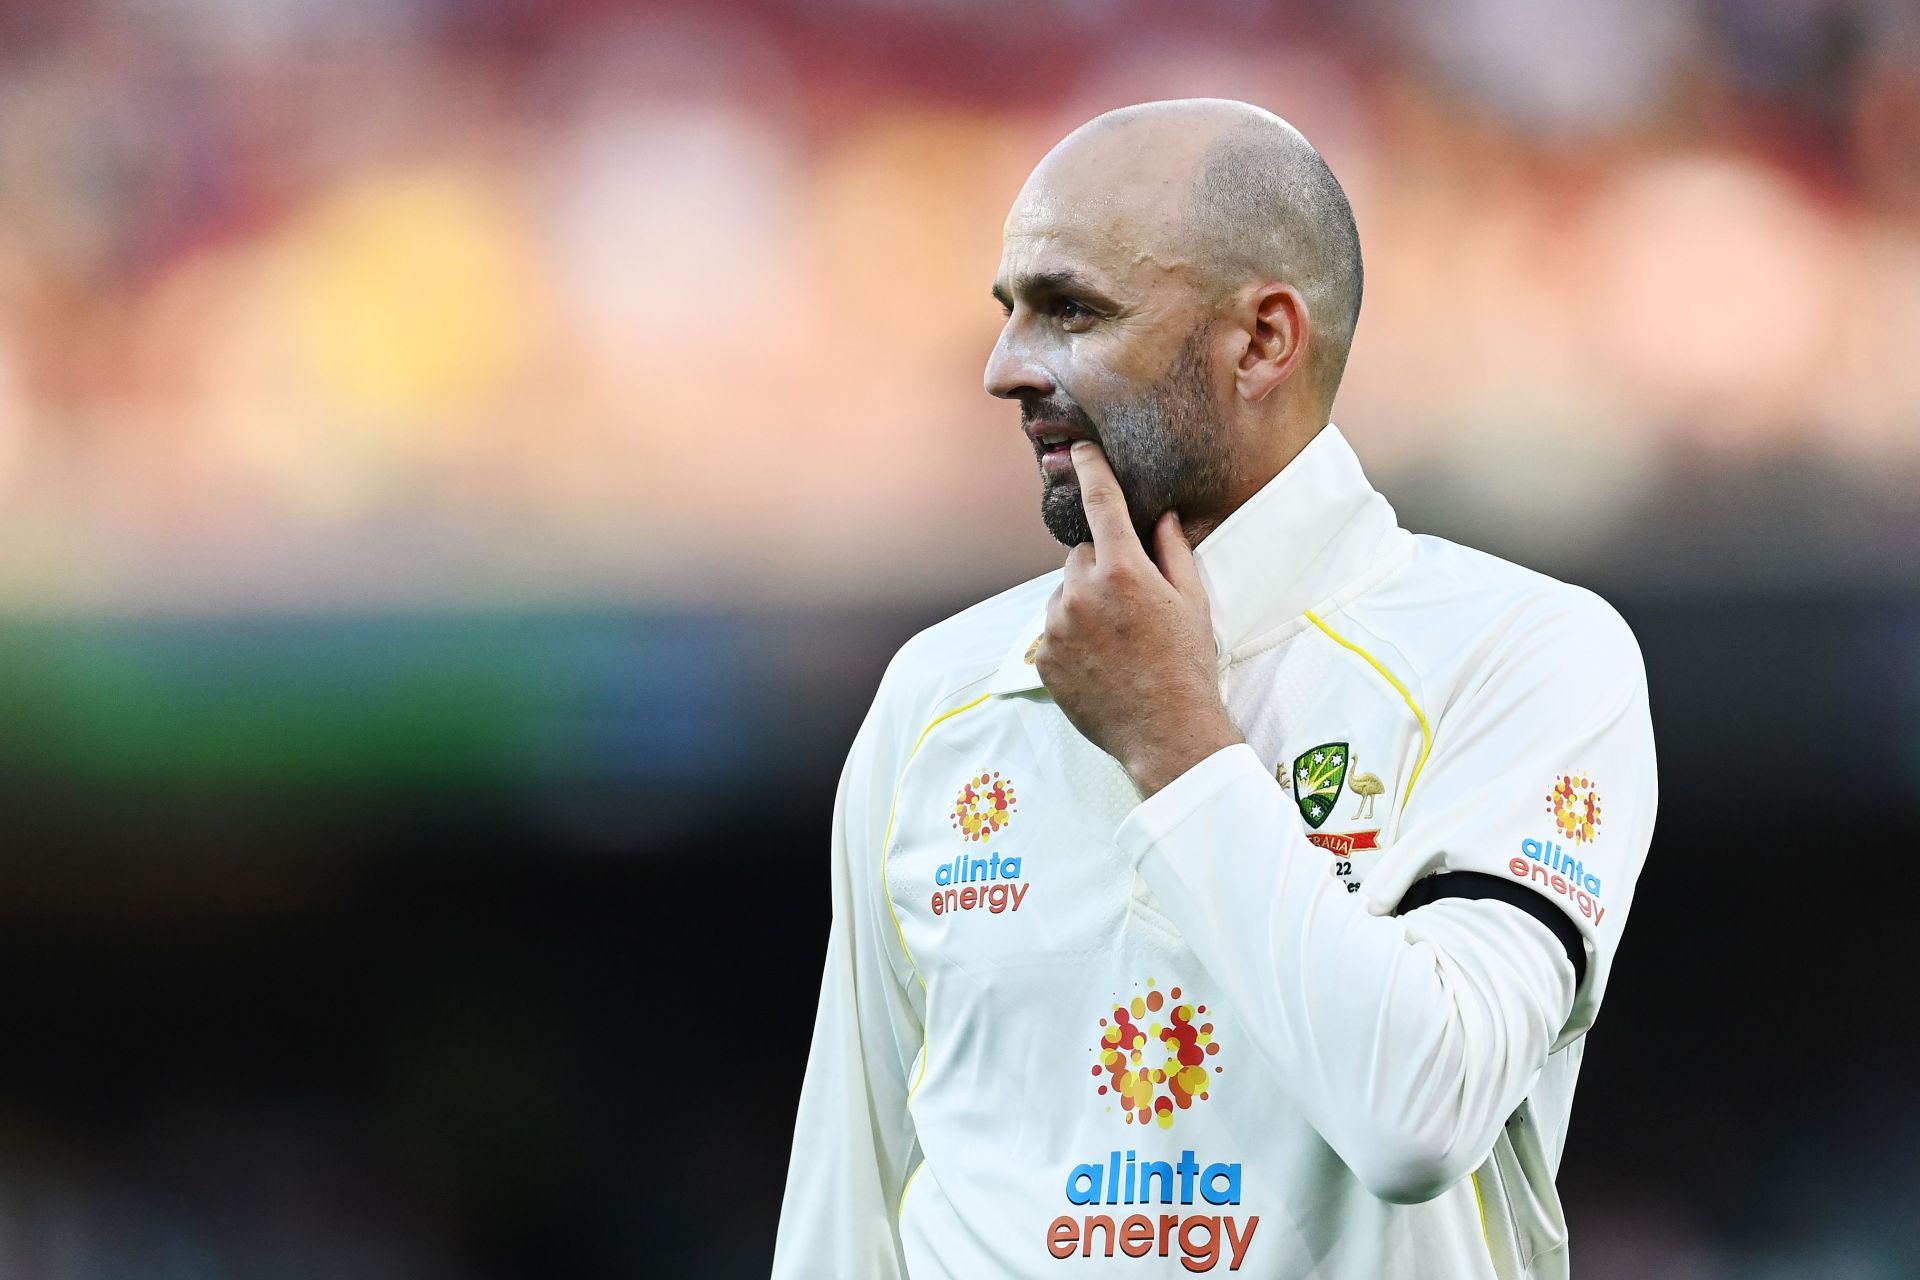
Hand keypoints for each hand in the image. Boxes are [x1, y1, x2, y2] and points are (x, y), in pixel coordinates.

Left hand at [1033, 441, 1244, 796]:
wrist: (1167, 732)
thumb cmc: (1187, 665)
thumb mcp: (1193, 602)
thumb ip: (1173, 552)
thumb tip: (1161, 517)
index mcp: (1123, 570)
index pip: (1101, 503)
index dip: (1091, 470)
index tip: (1080, 451)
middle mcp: (1082, 591)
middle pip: (1083, 555)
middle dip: (1103, 568)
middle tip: (1132, 605)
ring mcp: (1057, 626)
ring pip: (1064, 592)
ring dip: (1083, 603)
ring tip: (1117, 640)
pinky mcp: (1043, 657)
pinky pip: (1051, 629)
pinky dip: (1069, 636)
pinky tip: (1100, 660)